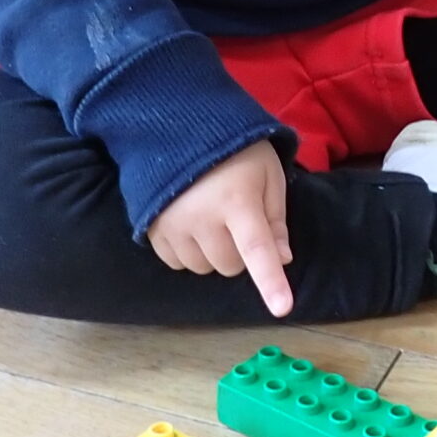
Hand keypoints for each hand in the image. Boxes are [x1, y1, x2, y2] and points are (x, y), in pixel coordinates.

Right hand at [149, 140, 293, 316]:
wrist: (179, 128)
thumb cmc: (235, 153)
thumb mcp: (268, 176)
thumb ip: (276, 219)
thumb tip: (283, 259)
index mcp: (238, 202)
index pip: (258, 249)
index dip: (271, 281)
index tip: (282, 308)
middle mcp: (203, 218)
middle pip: (230, 266)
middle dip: (239, 252)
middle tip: (236, 221)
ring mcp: (173, 226)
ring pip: (203, 268)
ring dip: (212, 254)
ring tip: (211, 219)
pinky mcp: (152, 229)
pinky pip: (177, 263)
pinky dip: (188, 253)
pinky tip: (190, 225)